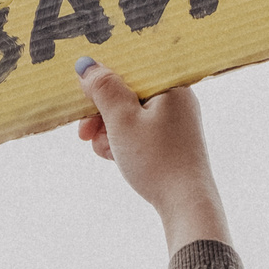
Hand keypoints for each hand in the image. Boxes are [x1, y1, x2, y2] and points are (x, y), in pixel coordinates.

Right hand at [72, 57, 230, 254]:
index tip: (83, 99)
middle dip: (102, 113)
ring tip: (103, 150)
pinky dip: (123, 142)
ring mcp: (176, 123)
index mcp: (171, 85)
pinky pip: (140, 133)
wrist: (185, 205)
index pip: (131, 69)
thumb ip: (103, 88)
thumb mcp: (122, 120)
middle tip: (83, 133)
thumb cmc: (156, 159)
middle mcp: (177, 100)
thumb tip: (86, 63)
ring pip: (131, 116)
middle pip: (128, 94)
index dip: (103, 81)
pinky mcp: (172, 144)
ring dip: (109, 131)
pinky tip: (113, 157)